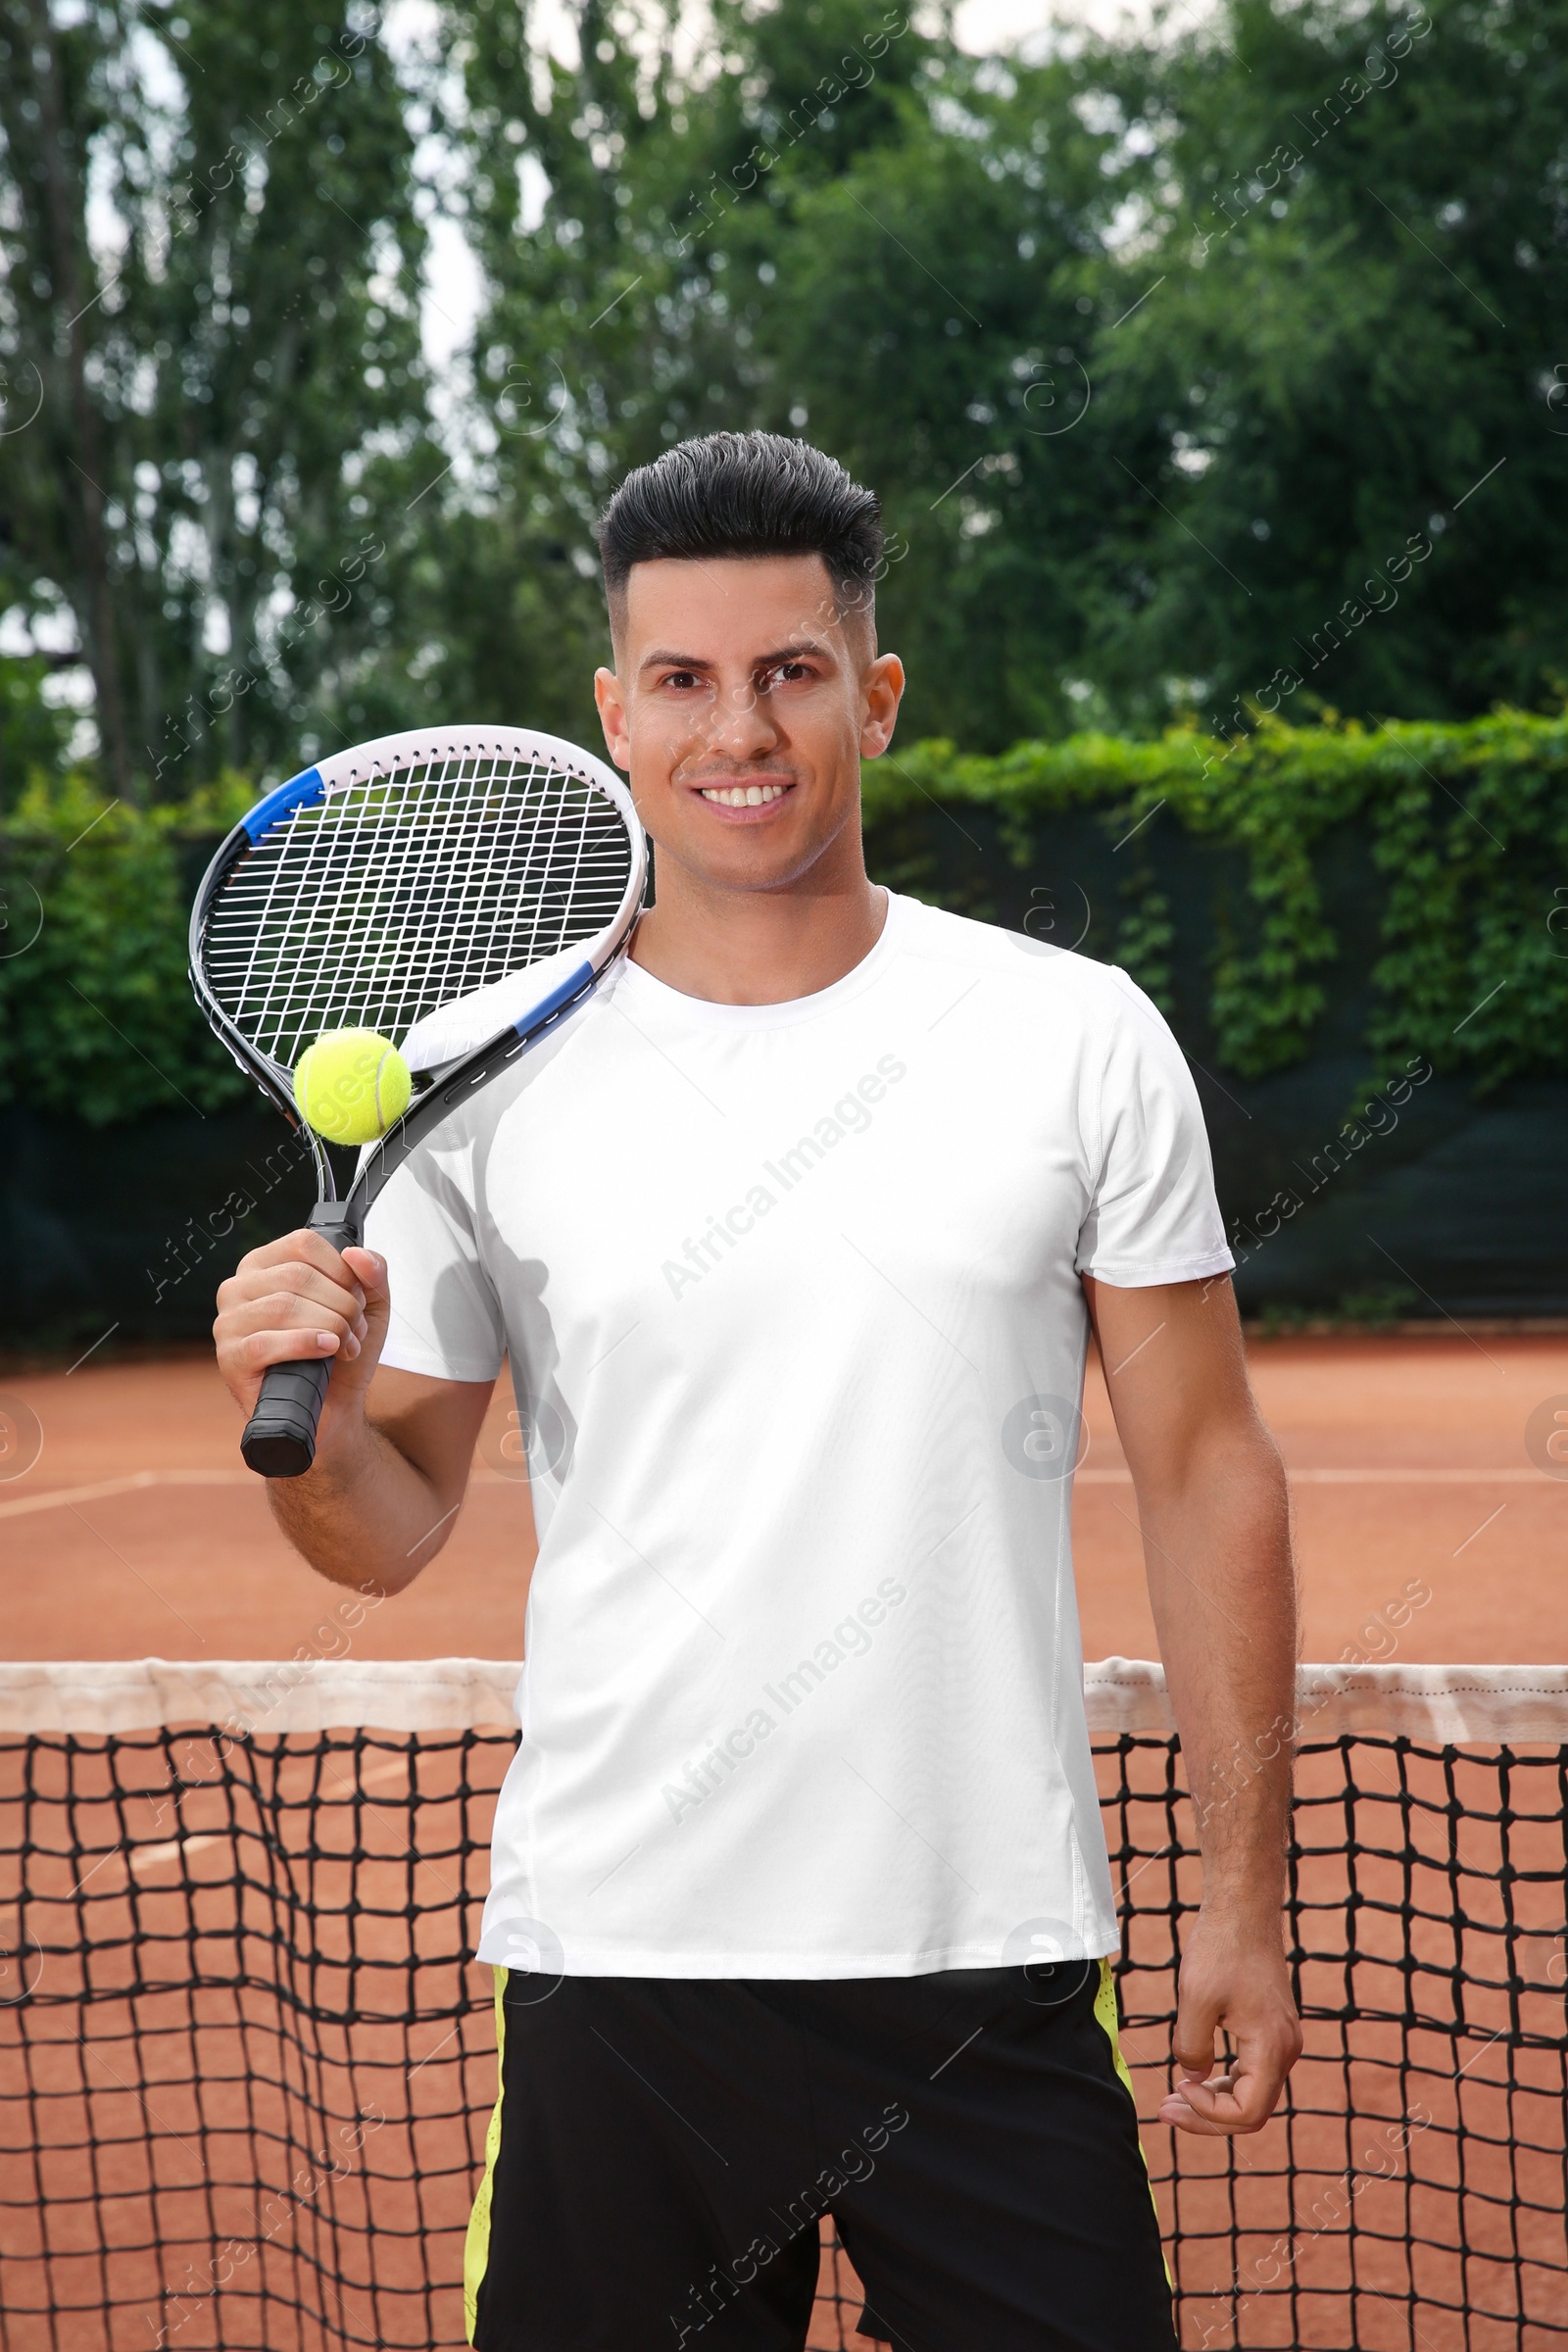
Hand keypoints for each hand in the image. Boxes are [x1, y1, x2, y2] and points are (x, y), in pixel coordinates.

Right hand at [214, 1232, 389, 1423]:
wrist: (333, 1406)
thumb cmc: (341, 1350)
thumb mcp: (370, 1304)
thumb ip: (373, 1271)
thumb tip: (356, 1254)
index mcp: (265, 1264)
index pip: (303, 1243)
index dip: (342, 1271)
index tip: (357, 1298)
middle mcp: (239, 1287)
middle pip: (298, 1276)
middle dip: (341, 1305)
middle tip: (355, 1330)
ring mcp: (229, 1322)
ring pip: (284, 1306)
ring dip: (329, 1327)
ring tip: (344, 1346)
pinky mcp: (230, 1358)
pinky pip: (265, 1343)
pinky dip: (305, 1345)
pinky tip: (325, 1351)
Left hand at [1159, 1905, 1301, 2135]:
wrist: (1243, 1909)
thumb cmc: (1221, 1949)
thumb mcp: (1195, 2001)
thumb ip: (1191, 2048)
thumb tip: (1192, 2077)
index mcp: (1272, 2048)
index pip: (1248, 2113)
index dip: (1209, 2115)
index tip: (1176, 2091)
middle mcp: (1286, 2050)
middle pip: (1252, 2109)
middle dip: (1208, 2116)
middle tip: (1165, 2111)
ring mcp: (1281, 2039)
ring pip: (1252, 2091)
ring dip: (1214, 2100)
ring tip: (1175, 2098)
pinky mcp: (1271, 2028)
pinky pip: (1252, 2070)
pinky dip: (1224, 2080)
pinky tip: (1195, 2076)